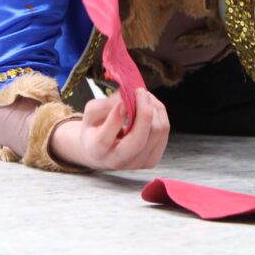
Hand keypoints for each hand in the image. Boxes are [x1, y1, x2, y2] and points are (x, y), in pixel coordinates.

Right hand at [51, 88, 169, 170]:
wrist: (105, 150)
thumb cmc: (96, 128)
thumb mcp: (91, 114)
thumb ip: (105, 105)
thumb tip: (125, 96)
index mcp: (97, 151)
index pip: (104, 140)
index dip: (114, 119)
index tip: (121, 101)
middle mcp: (118, 162)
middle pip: (138, 140)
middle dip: (144, 111)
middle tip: (139, 91)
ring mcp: (137, 163)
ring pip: (156, 132)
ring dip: (153, 107)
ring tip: (142, 96)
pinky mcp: (152, 159)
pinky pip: (164, 130)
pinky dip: (159, 113)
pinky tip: (149, 105)